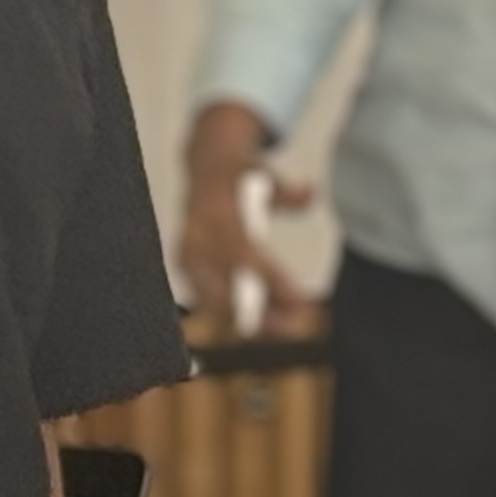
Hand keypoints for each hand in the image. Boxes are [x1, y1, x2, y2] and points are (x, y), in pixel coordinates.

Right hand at [173, 100, 317, 338]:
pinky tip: (259, 320)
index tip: (299, 304)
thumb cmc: (244, 174)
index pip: (246, 256)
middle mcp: (198, 235)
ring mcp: (186, 252)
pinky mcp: (184, 264)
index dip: (273, 282)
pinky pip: (206, 297)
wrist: (206, 167)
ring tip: (281, 328)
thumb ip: (289, 192)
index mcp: (217, 211)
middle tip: (293, 326)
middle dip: (262, 312)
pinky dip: (232, 310)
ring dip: (249, 316)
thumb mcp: (268, 175)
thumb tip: (312, 193)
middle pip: (229, 286)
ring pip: (216, 298)